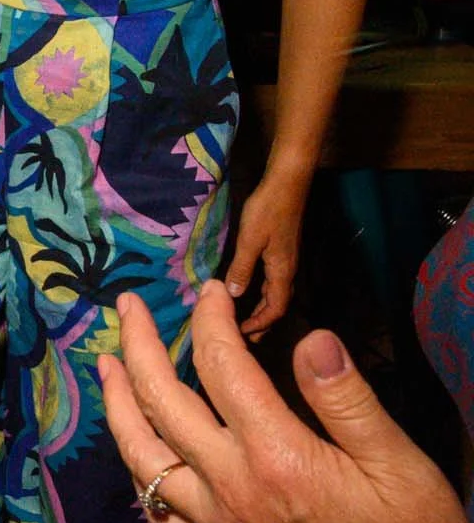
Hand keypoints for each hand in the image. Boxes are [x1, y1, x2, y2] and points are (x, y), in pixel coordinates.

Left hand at [100, 282, 473, 522]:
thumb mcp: (402, 469)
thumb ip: (347, 400)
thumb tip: (311, 338)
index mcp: (277, 457)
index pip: (222, 367)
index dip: (211, 320)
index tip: (210, 291)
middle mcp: (232, 489)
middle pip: (161, 401)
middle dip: (138, 345)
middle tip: (127, 307)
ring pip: (140, 456)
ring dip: (117, 404)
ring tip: (105, 367)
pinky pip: (157, 511)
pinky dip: (138, 472)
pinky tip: (134, 452)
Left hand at [223, 179, 305, 338]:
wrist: (286, 185)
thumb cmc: (267, 210)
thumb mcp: (250, 240)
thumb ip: (242, 267)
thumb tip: (234, 295)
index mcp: (282, 272)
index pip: (276, 308)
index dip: (260, 324)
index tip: (242, 334)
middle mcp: (288, 270)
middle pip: (279, 305)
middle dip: (263, 323)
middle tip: (247, 338)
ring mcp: (286, 260)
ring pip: (277, 294)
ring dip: (263, 310)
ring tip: (248, 322)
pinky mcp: (282, 251)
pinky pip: (274, 282)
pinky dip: (264, 294)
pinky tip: (252, 291)